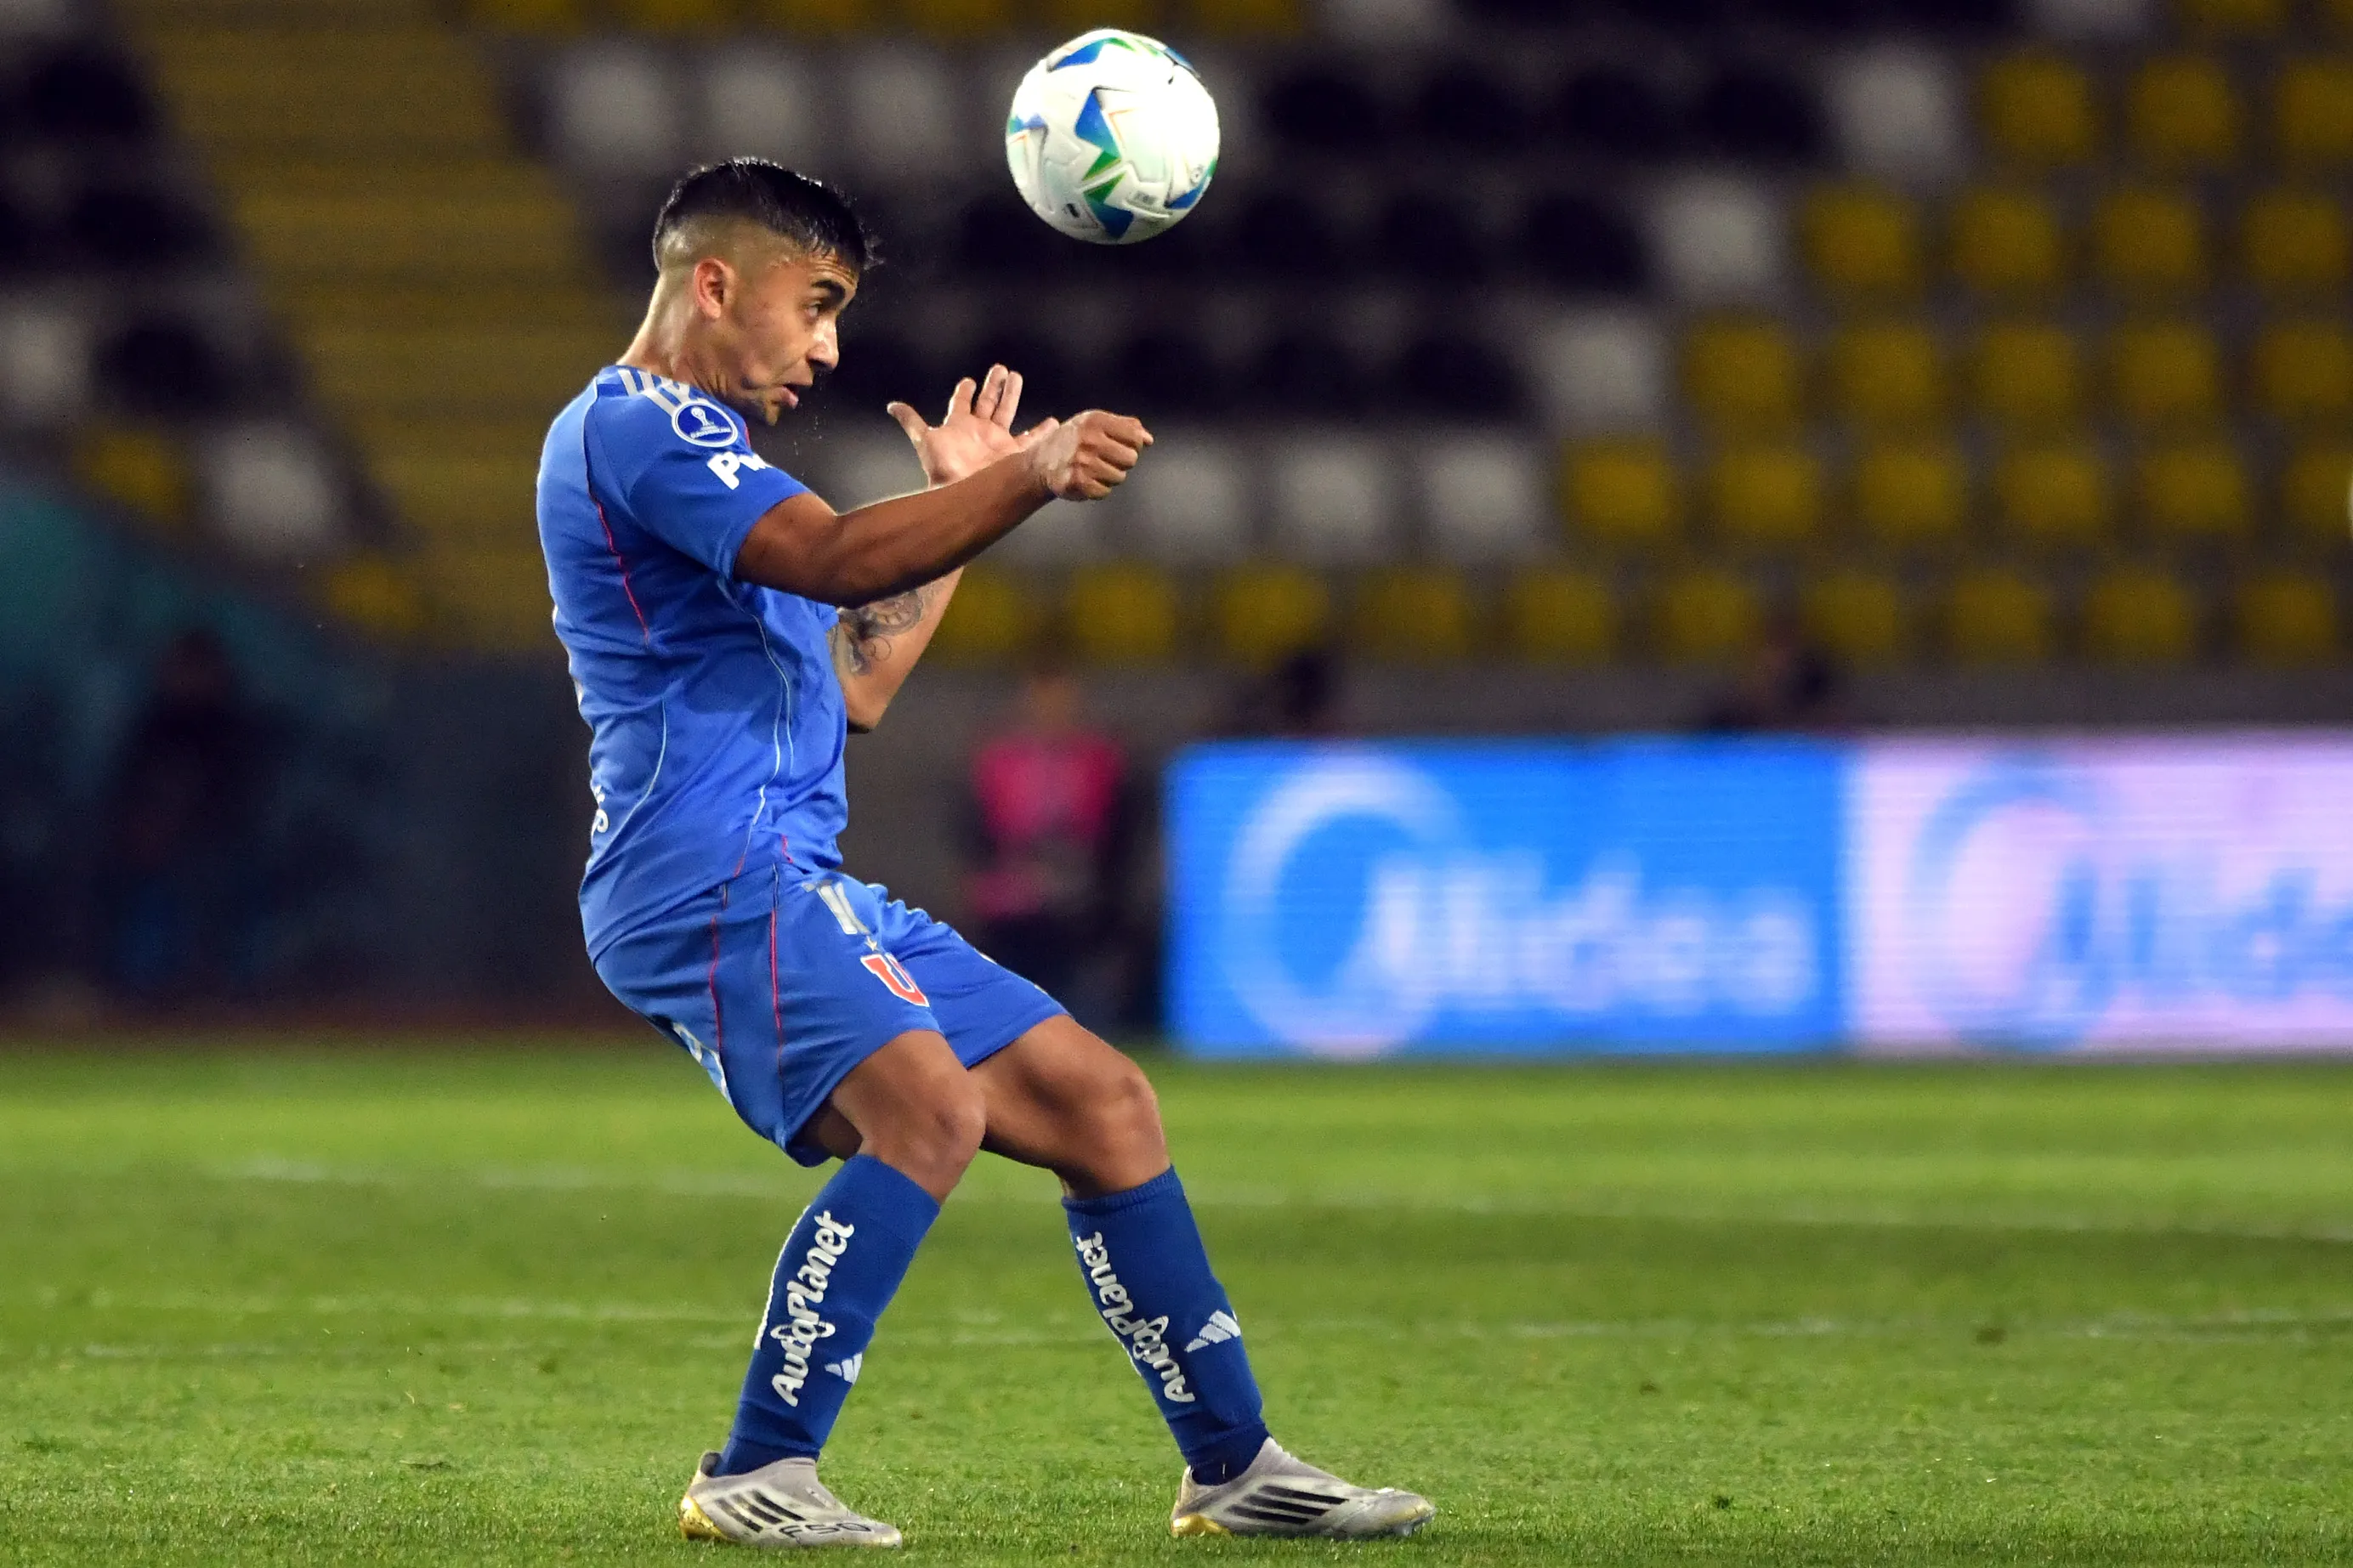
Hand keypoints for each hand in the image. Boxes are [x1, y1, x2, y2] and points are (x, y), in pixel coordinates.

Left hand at [888, 365, 1045, 487]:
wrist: (965, 494)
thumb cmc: (944, 468)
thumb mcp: (925, 441)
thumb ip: (911, 421)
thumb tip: (891, 405)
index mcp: (959, 425)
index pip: (962, 403)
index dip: (964, 391)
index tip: (968, 381)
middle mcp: (979, 431)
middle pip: (987, 401)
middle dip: (993, 386)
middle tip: (1000, 369)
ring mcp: (997, 441)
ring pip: (1006, 412)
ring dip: (1011, 395)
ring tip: (1016, 377)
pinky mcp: (1013, 452)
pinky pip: (1030, 440)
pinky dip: (1042, 432)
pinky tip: (1052, 422)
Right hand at [1026, 410, 1152, 500]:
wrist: (1041, 461)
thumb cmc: (1075, 440)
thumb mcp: (1097, 423)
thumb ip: (1126, 427)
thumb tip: (1149, 440)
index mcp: (1096, 421)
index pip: (1135, 437)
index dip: (1133, 444)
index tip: (1120, 445)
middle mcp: (1089, 439)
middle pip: (1131, 459)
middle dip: (1121, 461)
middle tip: (1103, 458)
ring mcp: (1083, 461)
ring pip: (1119, 477)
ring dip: (1109, 476)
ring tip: (1092, 469)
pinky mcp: (1078, 482)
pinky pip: (1105, 491)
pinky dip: (1098, 489)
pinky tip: (1086, 479)